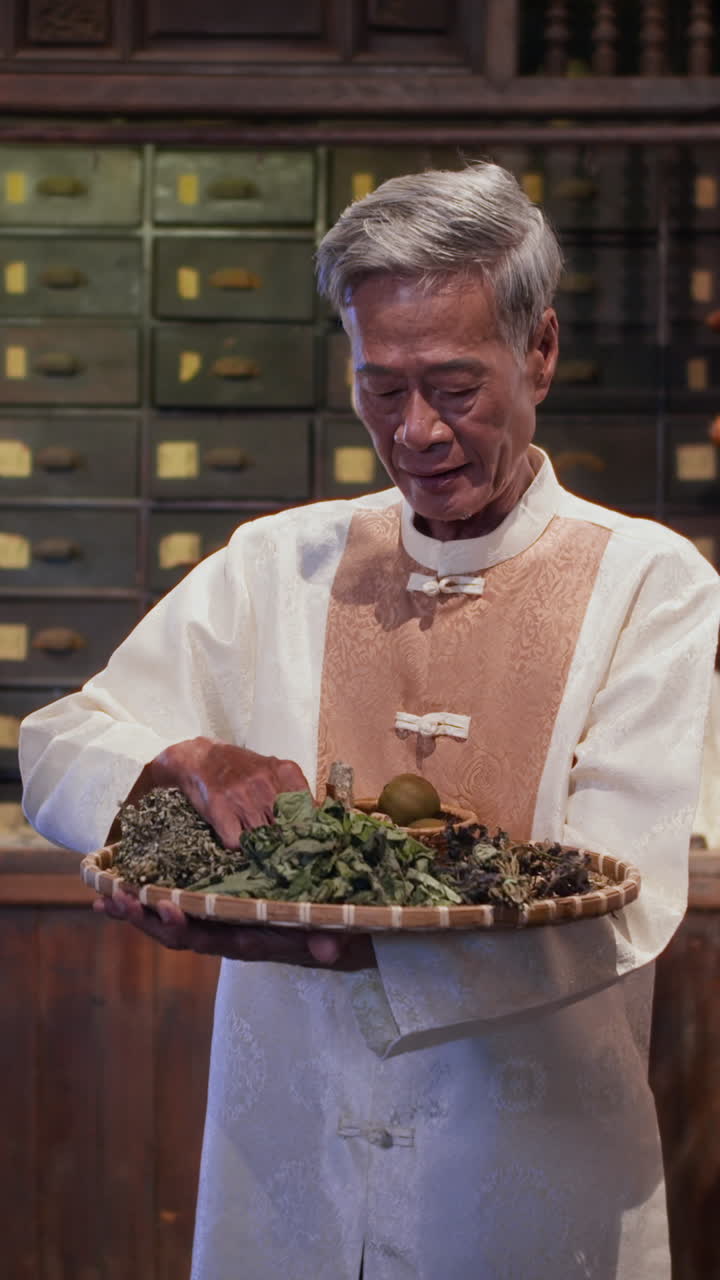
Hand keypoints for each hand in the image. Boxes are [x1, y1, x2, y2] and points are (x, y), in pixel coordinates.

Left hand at [94, 889, 375, 970]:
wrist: (338, 932)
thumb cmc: (333, 930)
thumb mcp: (336, 933)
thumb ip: (330, 939)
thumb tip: (328, 948)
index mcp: (249, 941)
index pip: (210, 939)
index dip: (184, 926)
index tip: (163, 904)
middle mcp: (228, 936)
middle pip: (179, 934)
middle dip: (146, 919)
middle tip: (117, 899)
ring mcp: (219, 925)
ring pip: (172, 923)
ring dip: (139, 911)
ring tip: (108, 896)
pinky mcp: (217, 911)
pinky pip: (178, 908)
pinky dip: (150, 900)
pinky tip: (123, 888)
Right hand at [126, 736, 308, 847]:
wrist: (199, 757)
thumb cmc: (239, 767)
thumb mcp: (272, 769)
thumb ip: (294, 790)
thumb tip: (317, 818)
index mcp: (284, 772)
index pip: (308, 809)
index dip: (308, 831)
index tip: (308, 844)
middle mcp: (266, 784)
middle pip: (286, 828)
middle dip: (286, 844)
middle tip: (282, 852)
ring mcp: (242, 798)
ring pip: (262, 838)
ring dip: (261, 847)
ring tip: (257, 844)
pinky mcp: (221, 810)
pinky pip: (236, 842)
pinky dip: (237, 845)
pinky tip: (235, 834)